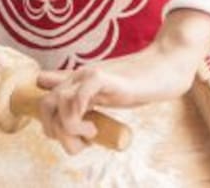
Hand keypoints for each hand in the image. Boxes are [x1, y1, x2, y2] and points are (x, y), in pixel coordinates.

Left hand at [34, 10, 209, 153]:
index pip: (44, 100)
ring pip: (56, 101)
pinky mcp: (105, 76)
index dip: (49, 124)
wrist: (165, 67)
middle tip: (80, 142)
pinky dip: (78, 117)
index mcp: (77, 81)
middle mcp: (78, 75)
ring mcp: (90, 74)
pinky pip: (77, 96)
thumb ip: (82, 94)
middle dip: (56, 132)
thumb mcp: (104, 92)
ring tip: (91, 133)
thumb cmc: (138, 81)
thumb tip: (55, 90)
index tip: (70, 137)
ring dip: (69, 129)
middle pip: (44, 104)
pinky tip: (94, 126)